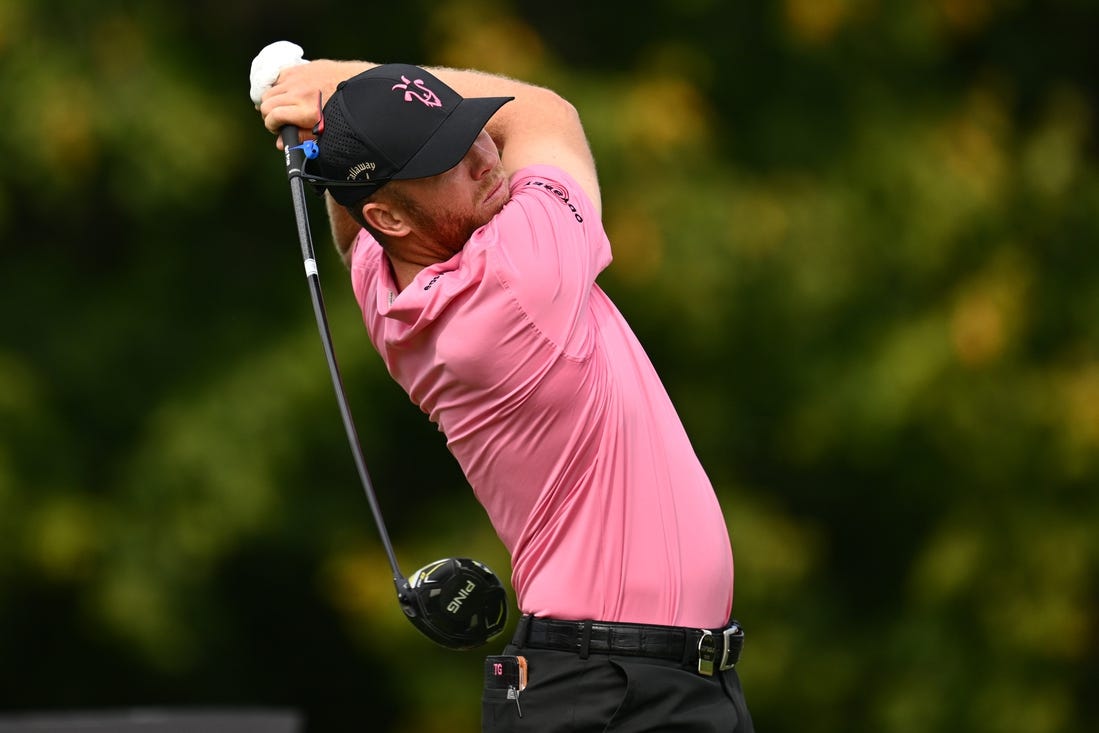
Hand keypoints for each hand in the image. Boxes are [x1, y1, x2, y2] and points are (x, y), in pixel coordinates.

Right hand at [258, 59, 372, 147]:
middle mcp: (299, 92)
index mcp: (306, 111)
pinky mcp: (301, 67)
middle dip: (270, 114)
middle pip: (266, 103)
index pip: (272, 116)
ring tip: (285, 107)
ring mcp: (298, 78)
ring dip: (274, 100)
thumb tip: (280, 143)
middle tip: (280, 120)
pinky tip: (291, 93)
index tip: (278, 129)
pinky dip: (281, 86)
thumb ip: (301, 136)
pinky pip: (279, 77)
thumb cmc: (344, 114)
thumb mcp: (324, 131)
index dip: (272, 125)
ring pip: (270, 90)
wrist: (361, 90)